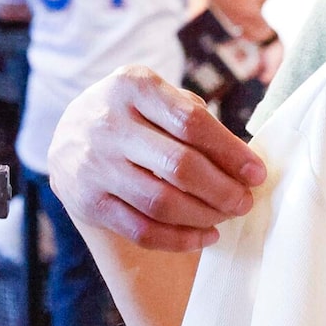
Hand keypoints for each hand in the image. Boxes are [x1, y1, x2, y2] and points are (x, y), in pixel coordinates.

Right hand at [46, 66, 266, 251]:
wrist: (68, 136)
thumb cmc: (131, 115)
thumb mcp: (155, 95)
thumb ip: (193, 117)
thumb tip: (242, 161)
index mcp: (132, 85)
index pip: (192, 122)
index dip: (231, 152)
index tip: (257, 173)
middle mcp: (108, 123)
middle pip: (180, 166)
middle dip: (223, 190)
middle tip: (244, 201)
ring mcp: (94, 165)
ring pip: (162, 203)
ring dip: (204, 216)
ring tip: (225, 216)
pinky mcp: (88, 203)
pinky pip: (142, 231)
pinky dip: (180, 240)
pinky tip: (204, 235)